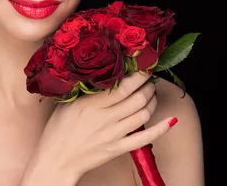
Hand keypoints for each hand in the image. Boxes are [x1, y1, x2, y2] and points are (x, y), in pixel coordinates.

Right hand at [32, 72, 174, 179]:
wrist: (56, 160)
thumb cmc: (58, 129)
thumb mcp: (68, 104)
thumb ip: (86, 90)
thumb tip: (104, 71)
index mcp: (90, 104)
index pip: (122, 86)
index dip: (138, 75)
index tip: (143, 66)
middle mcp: (105, 118)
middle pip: (137, 98)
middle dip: (148, 85)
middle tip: (149, 78)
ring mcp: (113, 134)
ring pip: (143, 114)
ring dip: (152, 100)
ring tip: (151, 93)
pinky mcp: (118, 148)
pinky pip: (145, 138)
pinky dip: (161, 128)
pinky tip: (171, 120)